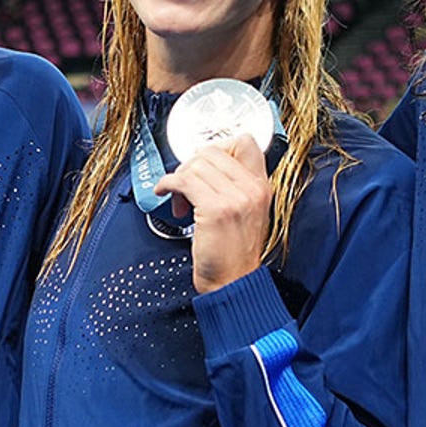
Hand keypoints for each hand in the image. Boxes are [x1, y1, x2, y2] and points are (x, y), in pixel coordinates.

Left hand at [154, 136, 271, 293]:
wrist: (233, 283)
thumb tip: (203, 164)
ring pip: (196, 164)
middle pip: (212, 151)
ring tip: (179, 200)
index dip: (218, 147)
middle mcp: (252, 189)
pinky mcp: (216, 209)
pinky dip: (167, 183)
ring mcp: (236, 198)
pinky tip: (164, 193)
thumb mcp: (247, 213)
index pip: (245, 142)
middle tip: (185, 187)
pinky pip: (183, 180)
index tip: (203, 164)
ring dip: (179, 178)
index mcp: (261, 187)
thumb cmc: (233, 253)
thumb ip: (234, 186)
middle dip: (191, 165)